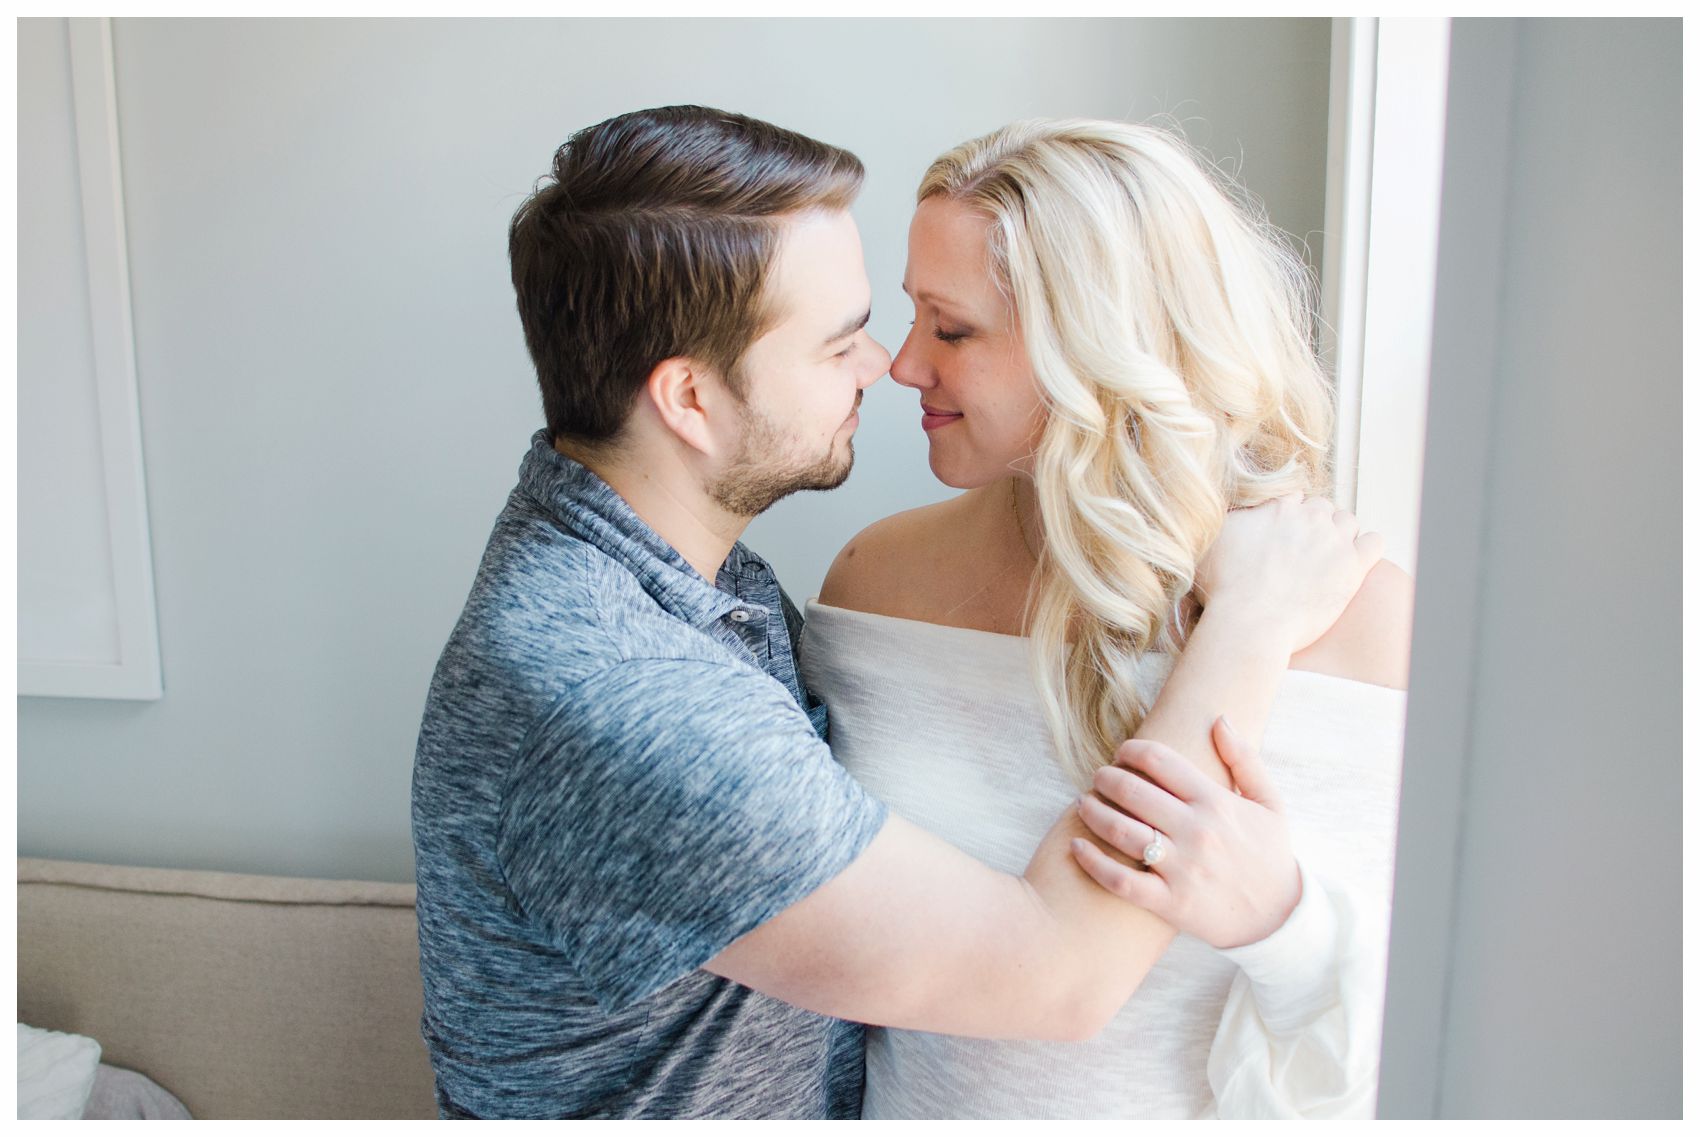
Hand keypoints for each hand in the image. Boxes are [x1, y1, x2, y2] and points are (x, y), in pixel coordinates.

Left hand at [1069, 717, 1299, 948]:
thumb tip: (1220, 719)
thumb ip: (1245, 760)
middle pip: (1131, 790)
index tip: (1122, 753)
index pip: (1159, 760)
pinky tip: (1077, 846)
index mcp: (1216, 802)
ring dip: (1092, 810)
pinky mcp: (1169, 902)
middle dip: (1105, 777)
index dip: (1131, 750)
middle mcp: (1196, 831)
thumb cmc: (1270, 856)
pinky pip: (1120, 880)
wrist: (1279, 920)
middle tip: (1098, 778)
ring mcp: (1181, 868)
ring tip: (1084, 803)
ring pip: (1119, 830)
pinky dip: (1092, 862)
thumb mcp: (1270, 804)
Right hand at [1195, 493, 1383, 652]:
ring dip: (1340, 534)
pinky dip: (1367, 548)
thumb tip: (1241, 513)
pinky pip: (1375, 542)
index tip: (1284, 536)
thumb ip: (1234, 519)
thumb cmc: (1224, 588)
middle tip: (1304, 549)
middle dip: (1316, 524)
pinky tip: (1354, 562)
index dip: (1290, 517)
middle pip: (1323, 508)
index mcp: (1279, 508)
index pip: (1294, 499)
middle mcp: (1310, 517)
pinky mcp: (1353, 566)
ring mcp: (1334, 540)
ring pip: (1349, 521)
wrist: (1250, 621)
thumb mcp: (1215, 541)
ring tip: (1328, 556)